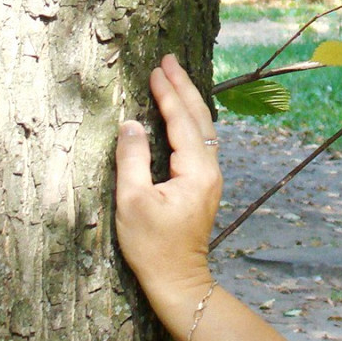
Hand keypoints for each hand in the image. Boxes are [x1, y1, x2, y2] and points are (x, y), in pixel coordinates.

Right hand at [115, 54, 223, 296]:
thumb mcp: (133, 202)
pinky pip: (199, 141)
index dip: (168, 93)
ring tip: (175, 77)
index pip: (182, 121)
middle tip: (169, 60)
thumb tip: (131, 124)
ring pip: (203, 128)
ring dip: (188, 101)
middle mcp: (210, 170)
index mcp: (196, 171)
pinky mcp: (204, 185)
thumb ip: (132, 159)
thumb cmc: (152, 246)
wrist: (178, 280)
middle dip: (184, 87)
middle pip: (200, 118)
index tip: (157, 68)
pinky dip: (189, 120)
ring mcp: (210, 178)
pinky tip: (181, 112)